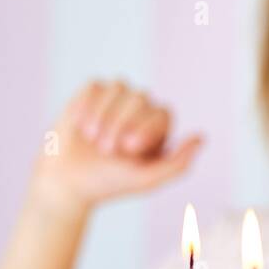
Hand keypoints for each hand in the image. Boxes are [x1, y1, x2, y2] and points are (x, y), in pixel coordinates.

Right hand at [32, 80, 203, 211]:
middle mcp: (140, 109)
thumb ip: (179, 164)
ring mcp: (115, 99)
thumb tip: (201, 137)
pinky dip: (88, 105)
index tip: (128, 149)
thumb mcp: (147, 181)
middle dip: (121, 124)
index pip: (162, 113)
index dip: (145, 128)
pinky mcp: (91, 94)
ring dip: (104, 115)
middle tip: (106, 150)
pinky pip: (96, 85)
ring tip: (92, 139)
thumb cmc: (109, 183)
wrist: (67, 183)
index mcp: (158, 128)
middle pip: (141, 98)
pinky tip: (81, 125)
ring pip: (120, 87)